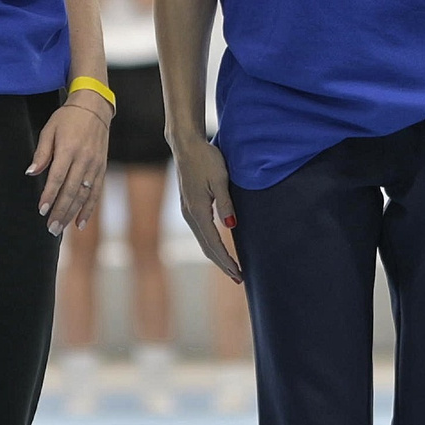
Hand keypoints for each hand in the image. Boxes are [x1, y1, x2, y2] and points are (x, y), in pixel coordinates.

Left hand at [29, 97, 112, 235]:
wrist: (95, 108)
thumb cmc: (67, 118)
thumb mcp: (49, 130)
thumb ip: (42, 153)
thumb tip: (31, 173)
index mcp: (69, 149)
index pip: (58, 178)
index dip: (50, 196)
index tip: (42, 210)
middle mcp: (84, 159)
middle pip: (72, 191)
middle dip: (61, 211)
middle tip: (51, 228)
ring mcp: (95, 165)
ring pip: (84, 195)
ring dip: (72, 214)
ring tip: (61, 228)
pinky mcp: (101, 168)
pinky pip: (96, 192)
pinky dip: (89, 208)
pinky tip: (80, 222)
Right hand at [173, 135, 241, 281]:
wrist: (186, 146)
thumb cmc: (206, 159)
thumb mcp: (220, 179)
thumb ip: (226, 202)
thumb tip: (231, 225)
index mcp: (197, 210)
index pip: (213, 243)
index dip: (226, 260)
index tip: (238, 274)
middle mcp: (189, 215)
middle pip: (206, 247)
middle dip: (222, 264)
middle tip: (238, 278)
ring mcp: (187, 212)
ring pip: (202, 241)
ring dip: (217, 256)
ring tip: (231, 269)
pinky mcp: (189, 207)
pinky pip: (201, 233)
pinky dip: (211, 245)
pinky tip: (219, 249)